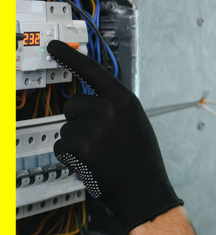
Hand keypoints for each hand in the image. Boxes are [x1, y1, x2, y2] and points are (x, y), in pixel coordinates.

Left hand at [47, 40, 182, 234]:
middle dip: (79, 121)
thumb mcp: (134, 122)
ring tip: (101, 155)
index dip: (70, 57)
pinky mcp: (78, 146)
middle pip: (72, 105)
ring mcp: (92, 126)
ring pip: (66, 129)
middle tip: (101, 141)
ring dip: (77, 142)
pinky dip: (71, 158)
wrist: (143, 189)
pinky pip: (61, 147)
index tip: (53, 46)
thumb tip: (85, 103)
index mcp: (124, 99)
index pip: (92, 71)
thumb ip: (113, 107)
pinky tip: (92, 164)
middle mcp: (107, 108)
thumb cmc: (141, 160)